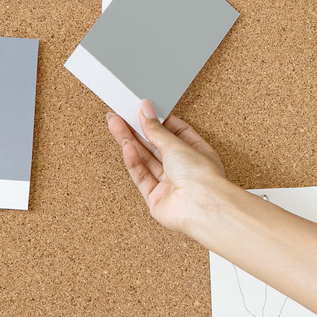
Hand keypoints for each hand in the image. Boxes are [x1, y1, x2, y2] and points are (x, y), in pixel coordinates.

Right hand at [107, 104, 227, 233]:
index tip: (143, 109)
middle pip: (156, 145)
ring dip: (130, 141)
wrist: (200, 207)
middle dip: (137, 129)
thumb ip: (157, 130)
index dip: (158, 120)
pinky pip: (141, 176)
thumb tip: (146, 112)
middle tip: (121, 114)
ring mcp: (169, 185)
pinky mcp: (156, 198)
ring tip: (115, 124)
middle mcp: (184, 169)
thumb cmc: (201, 177)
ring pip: (145, 159)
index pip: (176, 132)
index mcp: (197, 153)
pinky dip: (133, 161)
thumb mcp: (176, 144)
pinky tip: (126, 146)